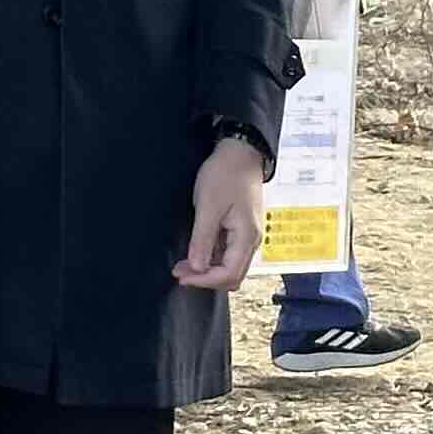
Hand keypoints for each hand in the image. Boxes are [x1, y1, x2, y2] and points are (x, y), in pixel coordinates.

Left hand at [173, 135, 265, 291]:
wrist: (241, 153)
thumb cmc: (225, 174)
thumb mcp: (208, 206)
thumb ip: (203, 239)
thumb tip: (197, 267)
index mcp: (247, 236)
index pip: (229, 273)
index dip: (204, 280)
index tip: (182, 276)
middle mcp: (252, 240)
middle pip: (232, 275)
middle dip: (206, 278)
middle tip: (180, 272)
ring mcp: (249, 235)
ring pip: (230, 266)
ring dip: (208, 269)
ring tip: (183, 264)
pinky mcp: (243, 229)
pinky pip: (229, 253)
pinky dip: (213, 258)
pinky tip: (196, 251)